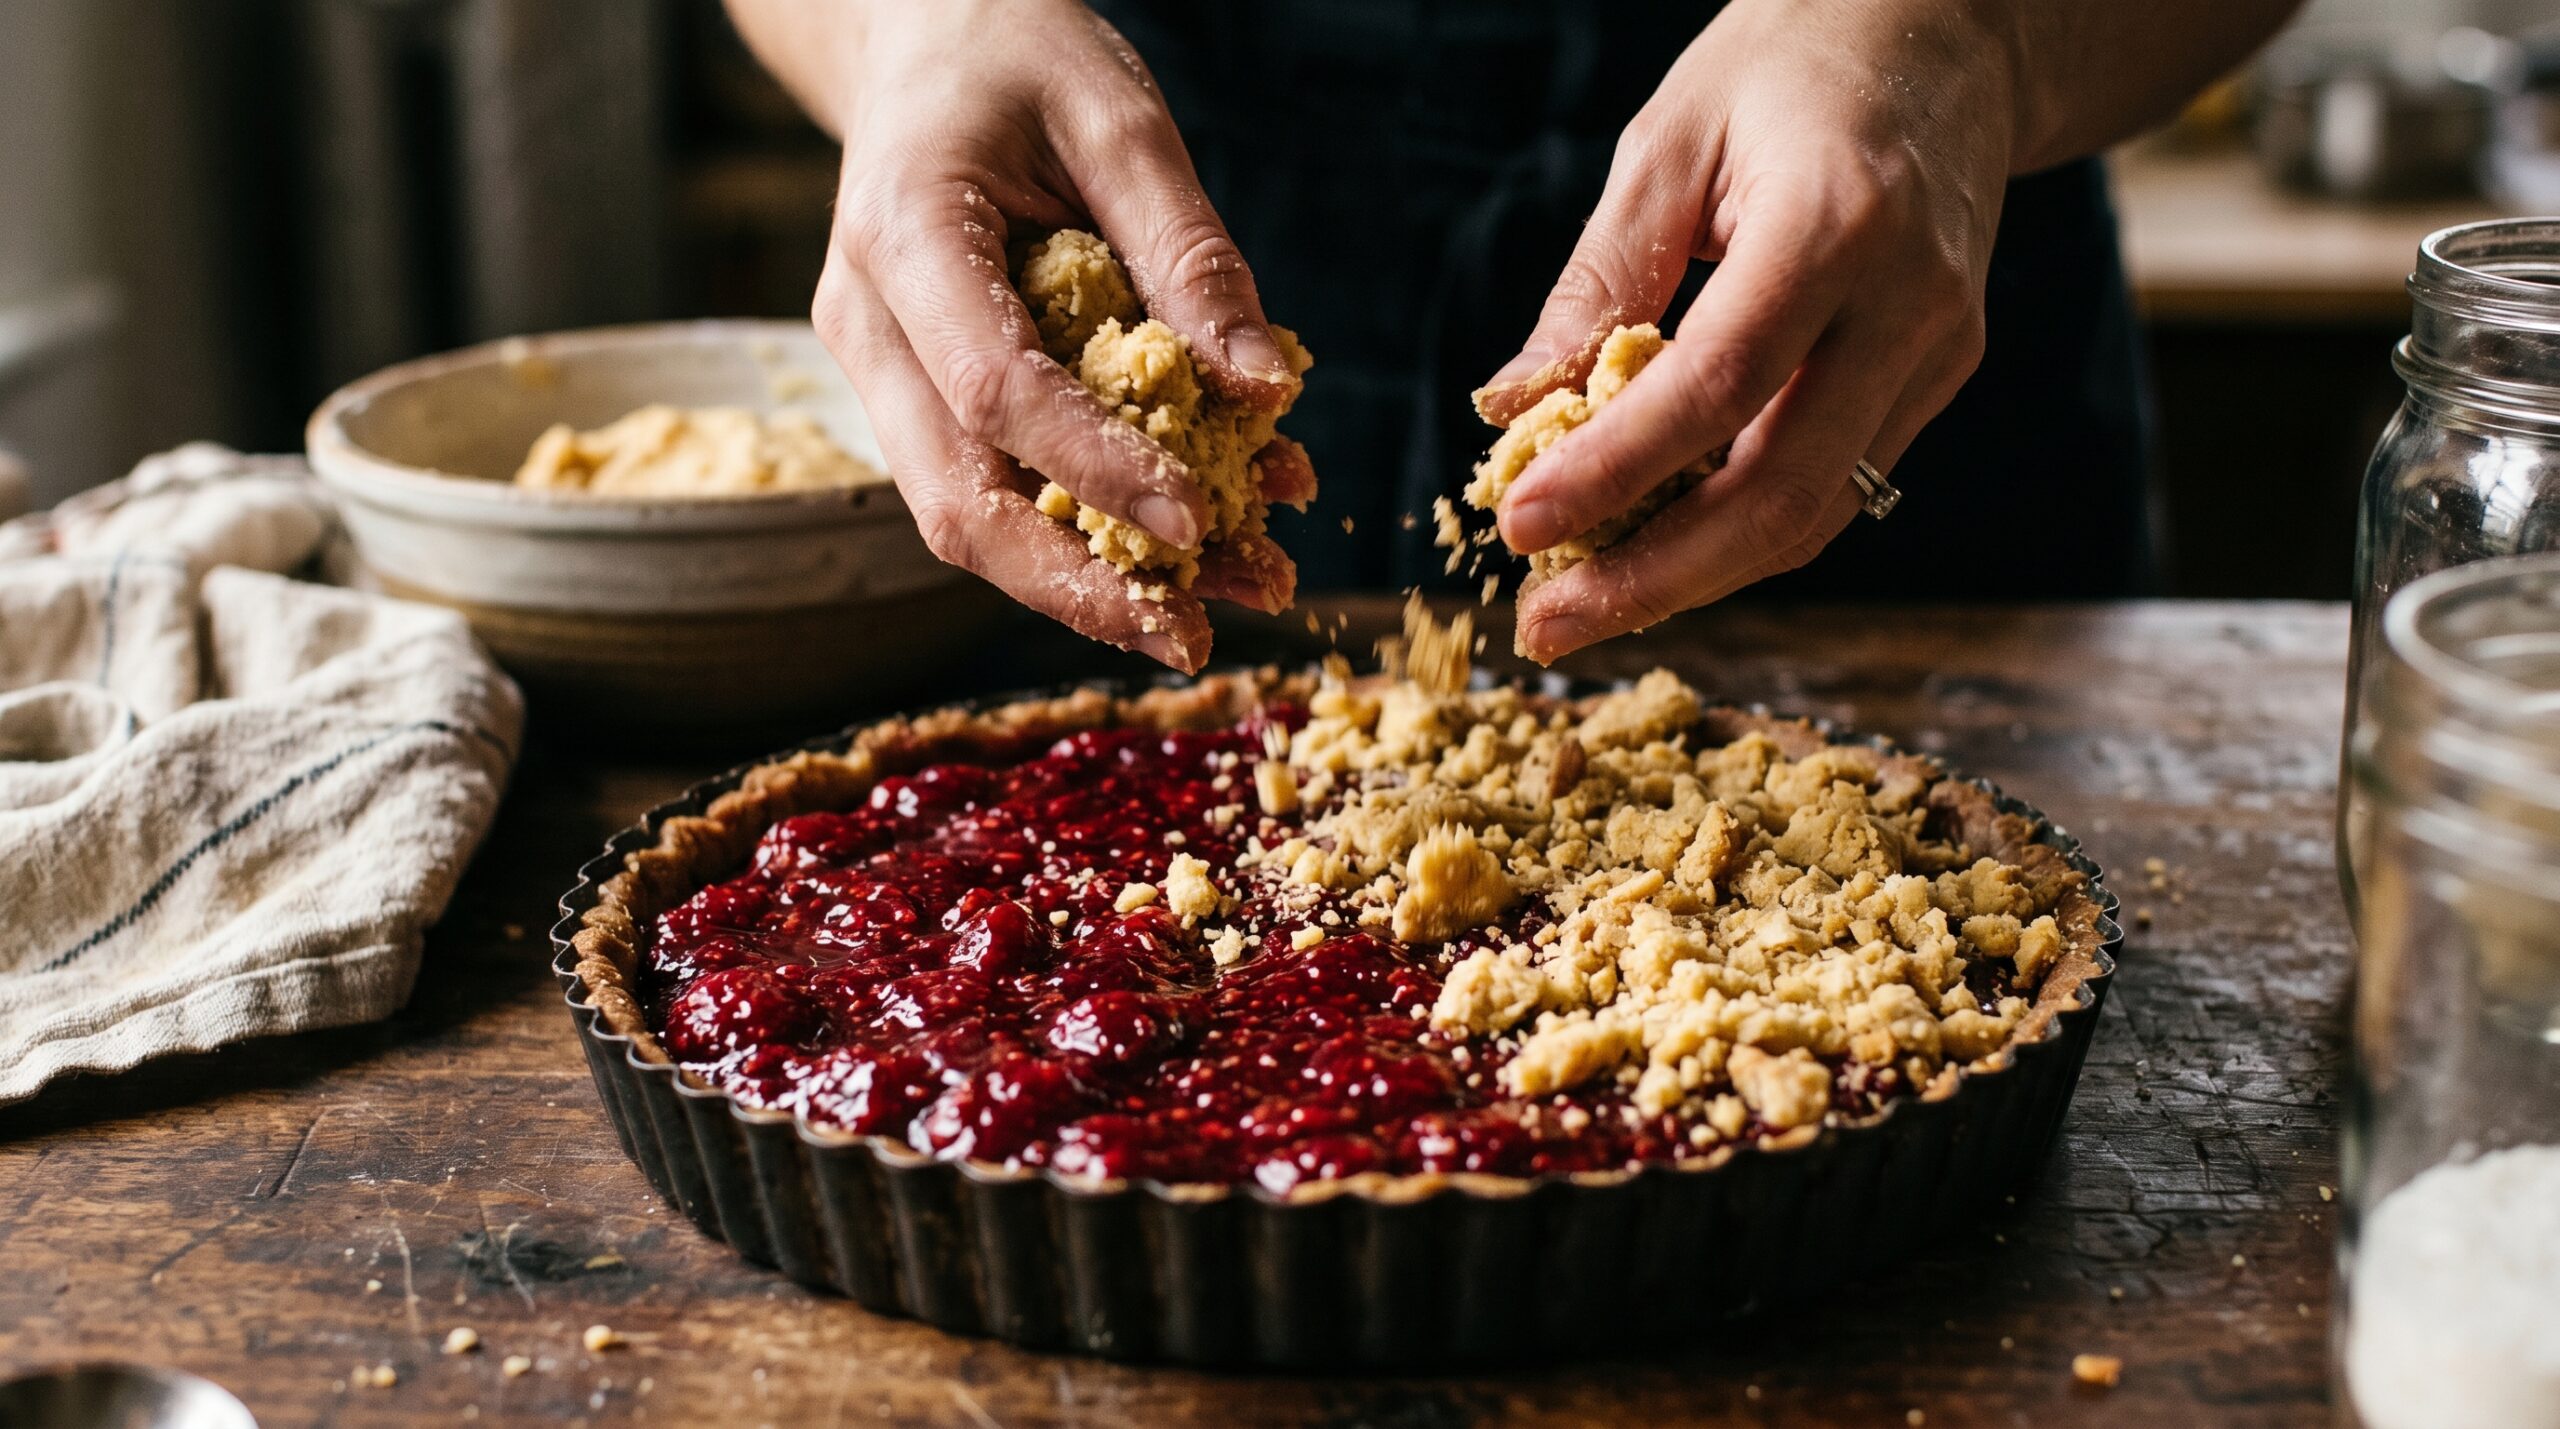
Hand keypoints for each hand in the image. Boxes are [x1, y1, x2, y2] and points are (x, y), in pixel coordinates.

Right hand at [750, 0, 1302, 671]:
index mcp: (905, 235)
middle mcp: (869, 323)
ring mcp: (881, 369)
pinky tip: (1209, 529)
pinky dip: (1096, 522)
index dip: (1097, 471)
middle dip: (1078, 586)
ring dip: (1098, 576)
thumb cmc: (1016, 53)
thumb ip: (1189, 253)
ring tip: (1237, 589)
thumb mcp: (1121, 120)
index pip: (996, 393)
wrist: (922, 38)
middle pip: (956, 501)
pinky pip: (1000, 482)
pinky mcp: (919, 393)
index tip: (1200, 523)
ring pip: (970, 517)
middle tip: (1194, 635)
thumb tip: (1264, 389)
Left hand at [1474, 0, 2014, 662]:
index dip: (1615, 470)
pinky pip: (1836, 483)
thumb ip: (1598, 282)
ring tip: (1585, 607)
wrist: (1949, 32)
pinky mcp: (1940, 374)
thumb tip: (1507, 409)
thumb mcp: (1668, 143)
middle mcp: (1909, 301)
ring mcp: (1940, 348)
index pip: (1718, 384)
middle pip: (1782, 489)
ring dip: (1695, 577)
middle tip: (1545, 626)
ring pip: (1817, 512)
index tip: (1518, 527)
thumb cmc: (1789, 65)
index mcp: (1837, 221)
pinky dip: (1741, 531)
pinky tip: (1658, 550)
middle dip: (1655, 578)